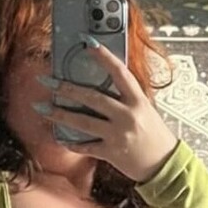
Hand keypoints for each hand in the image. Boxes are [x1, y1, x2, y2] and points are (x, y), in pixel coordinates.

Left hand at [37, 42, 177, 183]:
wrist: (164, 164)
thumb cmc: (155, 135)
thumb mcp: (146, 110)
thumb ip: (126, 98)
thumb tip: (103, 84)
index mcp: (138, 101)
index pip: (120, 72)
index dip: (103, 56)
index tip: (88, 42)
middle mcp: (127, 116)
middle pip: (92, 98)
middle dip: (67, 88)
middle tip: (48, 81)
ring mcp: (118, 135)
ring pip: (83, 122)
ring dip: (59, 114)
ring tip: (42, 107)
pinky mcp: (111, 152)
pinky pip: (86, 147)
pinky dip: (71, 143)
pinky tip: (59, 137)